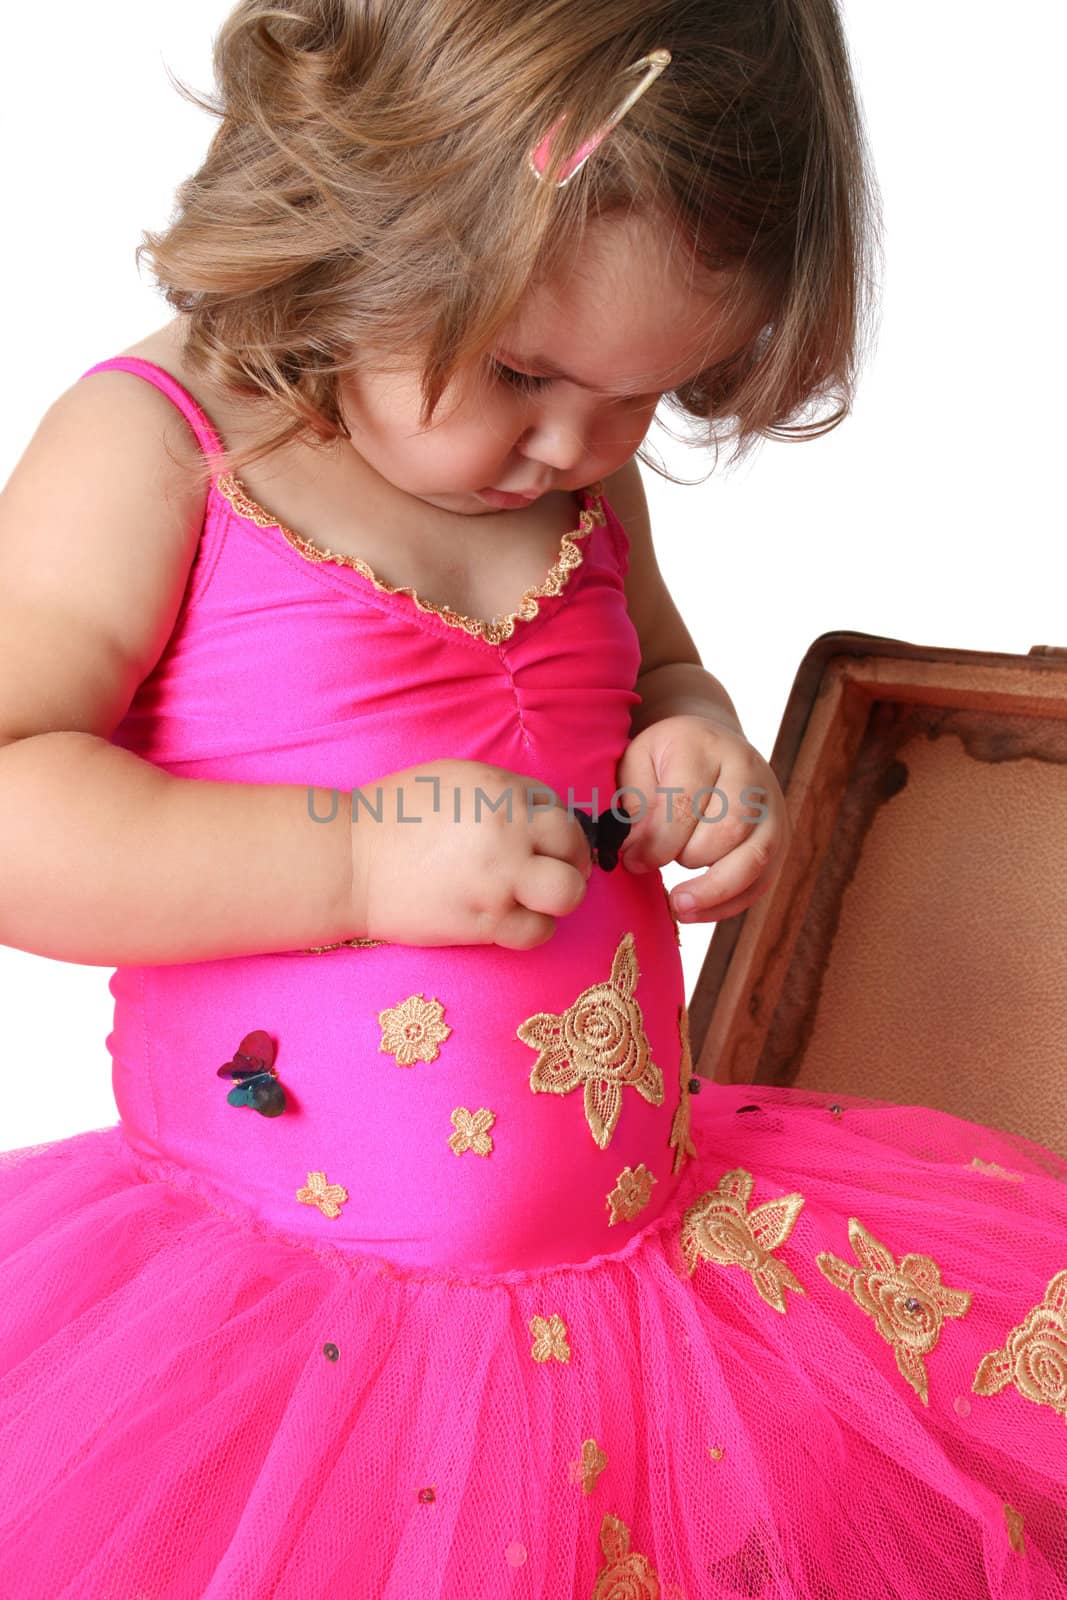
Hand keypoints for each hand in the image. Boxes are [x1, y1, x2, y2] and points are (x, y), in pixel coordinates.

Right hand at [351, 758, 592, 948]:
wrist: (351, 862)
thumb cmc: (392, 817)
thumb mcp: (452, 780)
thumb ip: (498, 793)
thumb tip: (537, 814)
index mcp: (499, 790)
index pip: (556, 806)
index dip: (553, 827)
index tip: (544, 842)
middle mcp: (508, 830)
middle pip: (573, 845)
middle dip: (570, 859)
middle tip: (554, 870)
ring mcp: (501, 877)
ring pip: (568, 893)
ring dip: (558, 898)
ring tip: (536, 899)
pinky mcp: (487, 920)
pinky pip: (538, 931)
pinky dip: (532, 928)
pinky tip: (511, 920)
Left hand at [614, 714, 789, 921]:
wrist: (710, 744)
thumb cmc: (665, 761)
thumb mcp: (638, 765)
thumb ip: (633, 806)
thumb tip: (634, 854)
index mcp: (705, 747)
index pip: (686, 803)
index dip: (657, 842)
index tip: (631, 861)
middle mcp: (748, 772)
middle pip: (728, 829)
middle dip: (688, 858)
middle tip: (655, 867)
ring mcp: (772, 806)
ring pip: (755, 858)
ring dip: (713, 890)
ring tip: (677, 905)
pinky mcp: (781, 836)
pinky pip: (762, 880)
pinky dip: (729, 904)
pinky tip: (696, 911)